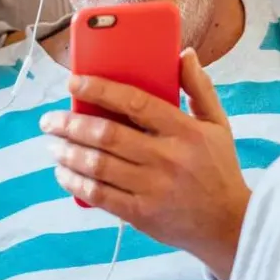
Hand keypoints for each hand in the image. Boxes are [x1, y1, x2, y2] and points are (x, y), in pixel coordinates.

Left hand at [42, 50, 251, 279]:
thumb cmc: (219, 169)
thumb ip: (199, 87)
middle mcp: (167, 158)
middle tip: (50, 120)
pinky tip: (64, 173)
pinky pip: (100, 195)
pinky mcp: (142, 215)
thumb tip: (184, 53)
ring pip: (97, 165)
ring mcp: (153, 188)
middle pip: (107, 135)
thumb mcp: (218, 124)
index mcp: (184, 130)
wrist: (230, 226)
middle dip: (70, 124)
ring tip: (52, 144)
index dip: (98, 90)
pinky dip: (75, 183)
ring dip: (67, 152)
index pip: (134, 101)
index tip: (73, 82)